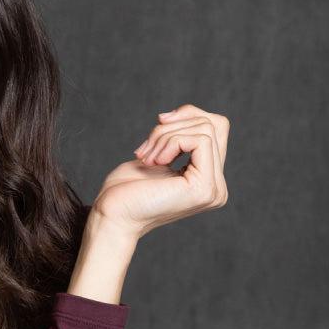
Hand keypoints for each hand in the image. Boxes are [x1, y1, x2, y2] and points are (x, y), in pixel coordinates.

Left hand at [90, 104, 229, 240]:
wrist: (112, 215)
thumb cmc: (125, 190)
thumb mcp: (157, 154)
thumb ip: (179, 136)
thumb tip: (187, 112)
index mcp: (207, 181)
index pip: (216, 128)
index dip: (188, 114)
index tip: (159, 121)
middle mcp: (217, 188)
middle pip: (213, 125)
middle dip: (172, 126)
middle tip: (145, 148)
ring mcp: (214, 190)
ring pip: (205, 130)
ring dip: (165, 136)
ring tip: (146, 157)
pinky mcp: (204, 188)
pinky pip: (200, 140)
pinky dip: (171, 142)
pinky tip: (154, 161)